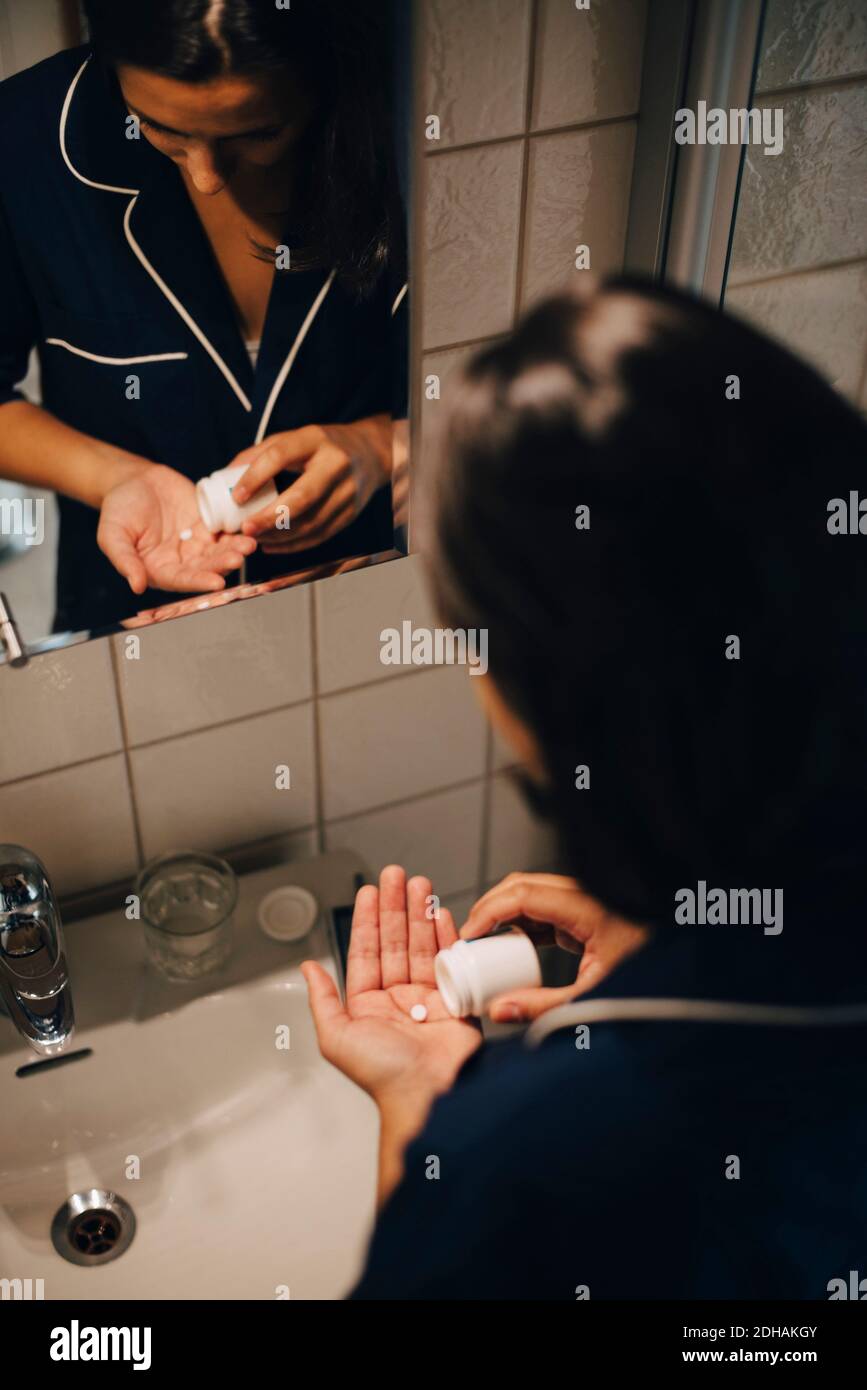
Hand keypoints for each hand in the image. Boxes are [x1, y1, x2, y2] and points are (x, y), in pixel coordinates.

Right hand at [98, 463, 256, 593]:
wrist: (132, 480)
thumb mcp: (112, 534)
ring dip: (234, 550)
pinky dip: (236, 533)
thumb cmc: (117, 508)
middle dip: (222, 564)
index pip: (181, 580)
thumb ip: (124, 560)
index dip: (199, 582)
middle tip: (238, 559)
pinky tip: (248, 530)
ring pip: (218, 551)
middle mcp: (180, 562)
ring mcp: (196, 544)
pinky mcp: (207, 526)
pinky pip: (224, 532)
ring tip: (248, 545)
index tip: (217, 583)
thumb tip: (136, 586)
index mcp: (158, 570)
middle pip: (205, 567)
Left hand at [229, 414, 392, 552]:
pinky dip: (294, 544)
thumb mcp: (293, 438)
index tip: (236, 496)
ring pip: (311, 523)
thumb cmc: (322, 446)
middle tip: (246, 528)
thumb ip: (259, 453)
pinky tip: (273, 544)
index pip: (280, 456)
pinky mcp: (351, 513)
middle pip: (302, 497)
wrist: (369, 453)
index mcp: (315, 440)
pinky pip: (320, 535)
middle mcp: (335, 465)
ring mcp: (347, 492)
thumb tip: (226, 475)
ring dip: (279, 535)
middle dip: (270, 517)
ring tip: (255, 537)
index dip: (255, 477)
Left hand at [302, 866, 480, 1111]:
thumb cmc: (381, 1074)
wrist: (427, 1093)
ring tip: (420, 883)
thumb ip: (322, 999)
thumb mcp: (336, 1037)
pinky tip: (442, 913)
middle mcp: (397, 998)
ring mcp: (428, 997)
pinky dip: (447, 936)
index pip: (366, 951)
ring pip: (421, 945)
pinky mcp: (456, 1002)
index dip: (368, 919)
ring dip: (420, 913)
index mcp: (368, 1005)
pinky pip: (450, 962)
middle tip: (396, 875)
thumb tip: (307, 968)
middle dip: (395, 906)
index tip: (369, 891)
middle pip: (395, 941)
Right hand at [460, 873, 647, 1022]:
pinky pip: (540, 909)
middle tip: (468, 937)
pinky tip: (506, 944)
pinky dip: (519, 922)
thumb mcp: (592, 996)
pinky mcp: (580, 914)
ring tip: (481, 942)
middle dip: (489, 907)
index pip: (524, 894)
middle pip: (521, 885)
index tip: (469, 933)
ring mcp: (581, 902)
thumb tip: (500, 1010)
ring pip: (529, 893)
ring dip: (502, 912)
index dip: (490, 910)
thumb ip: (544, 1005)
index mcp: (587, 907)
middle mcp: (582, 896)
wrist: (673, 971)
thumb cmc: (645, 977)